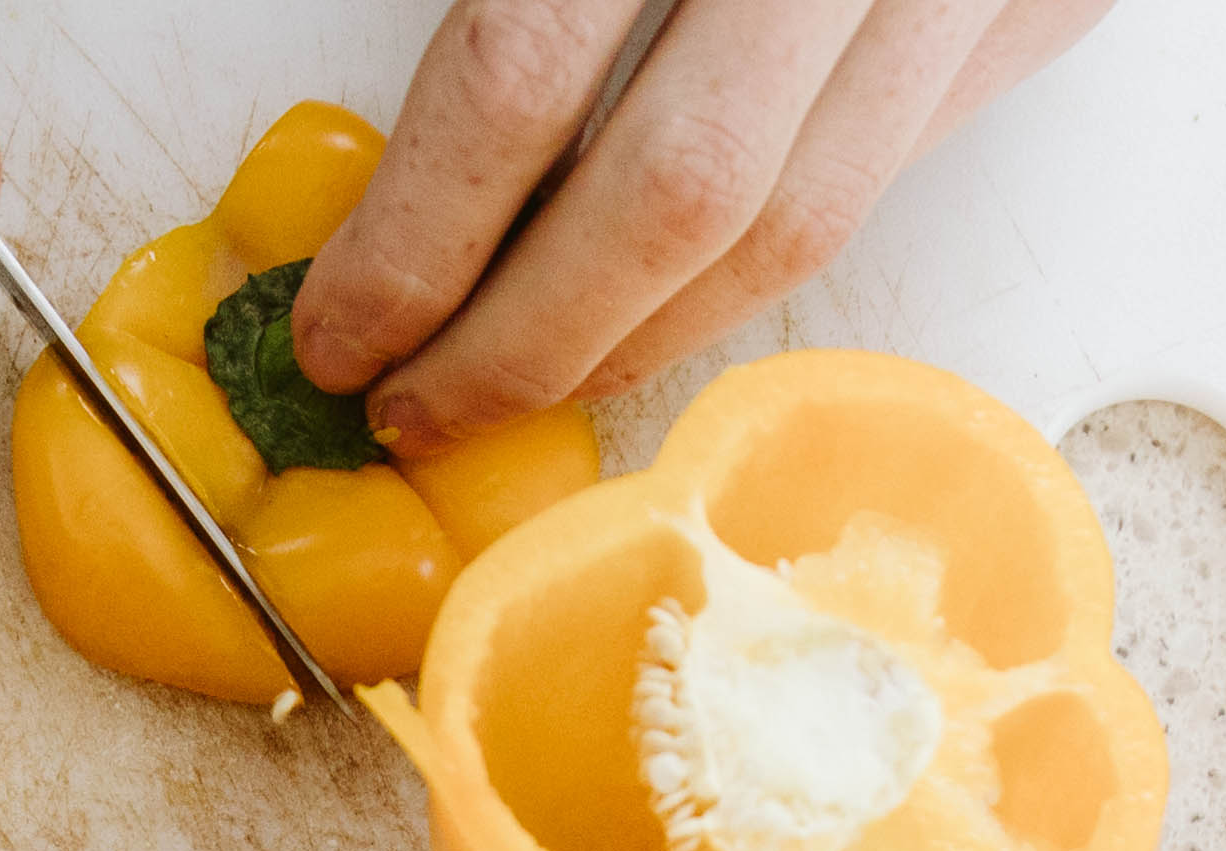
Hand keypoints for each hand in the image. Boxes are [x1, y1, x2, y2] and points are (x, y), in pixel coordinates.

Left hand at [288, 0, 1117, 453]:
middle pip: (675, 196)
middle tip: (423, 398)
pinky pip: (881, 172)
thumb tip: (406, 145)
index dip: (418, 235)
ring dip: (647, 334)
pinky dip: (756, 251)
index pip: (522, 76)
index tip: (344, 322)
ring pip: (800, 224)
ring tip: (531, 370)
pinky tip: (662, 285)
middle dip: (530, 340)